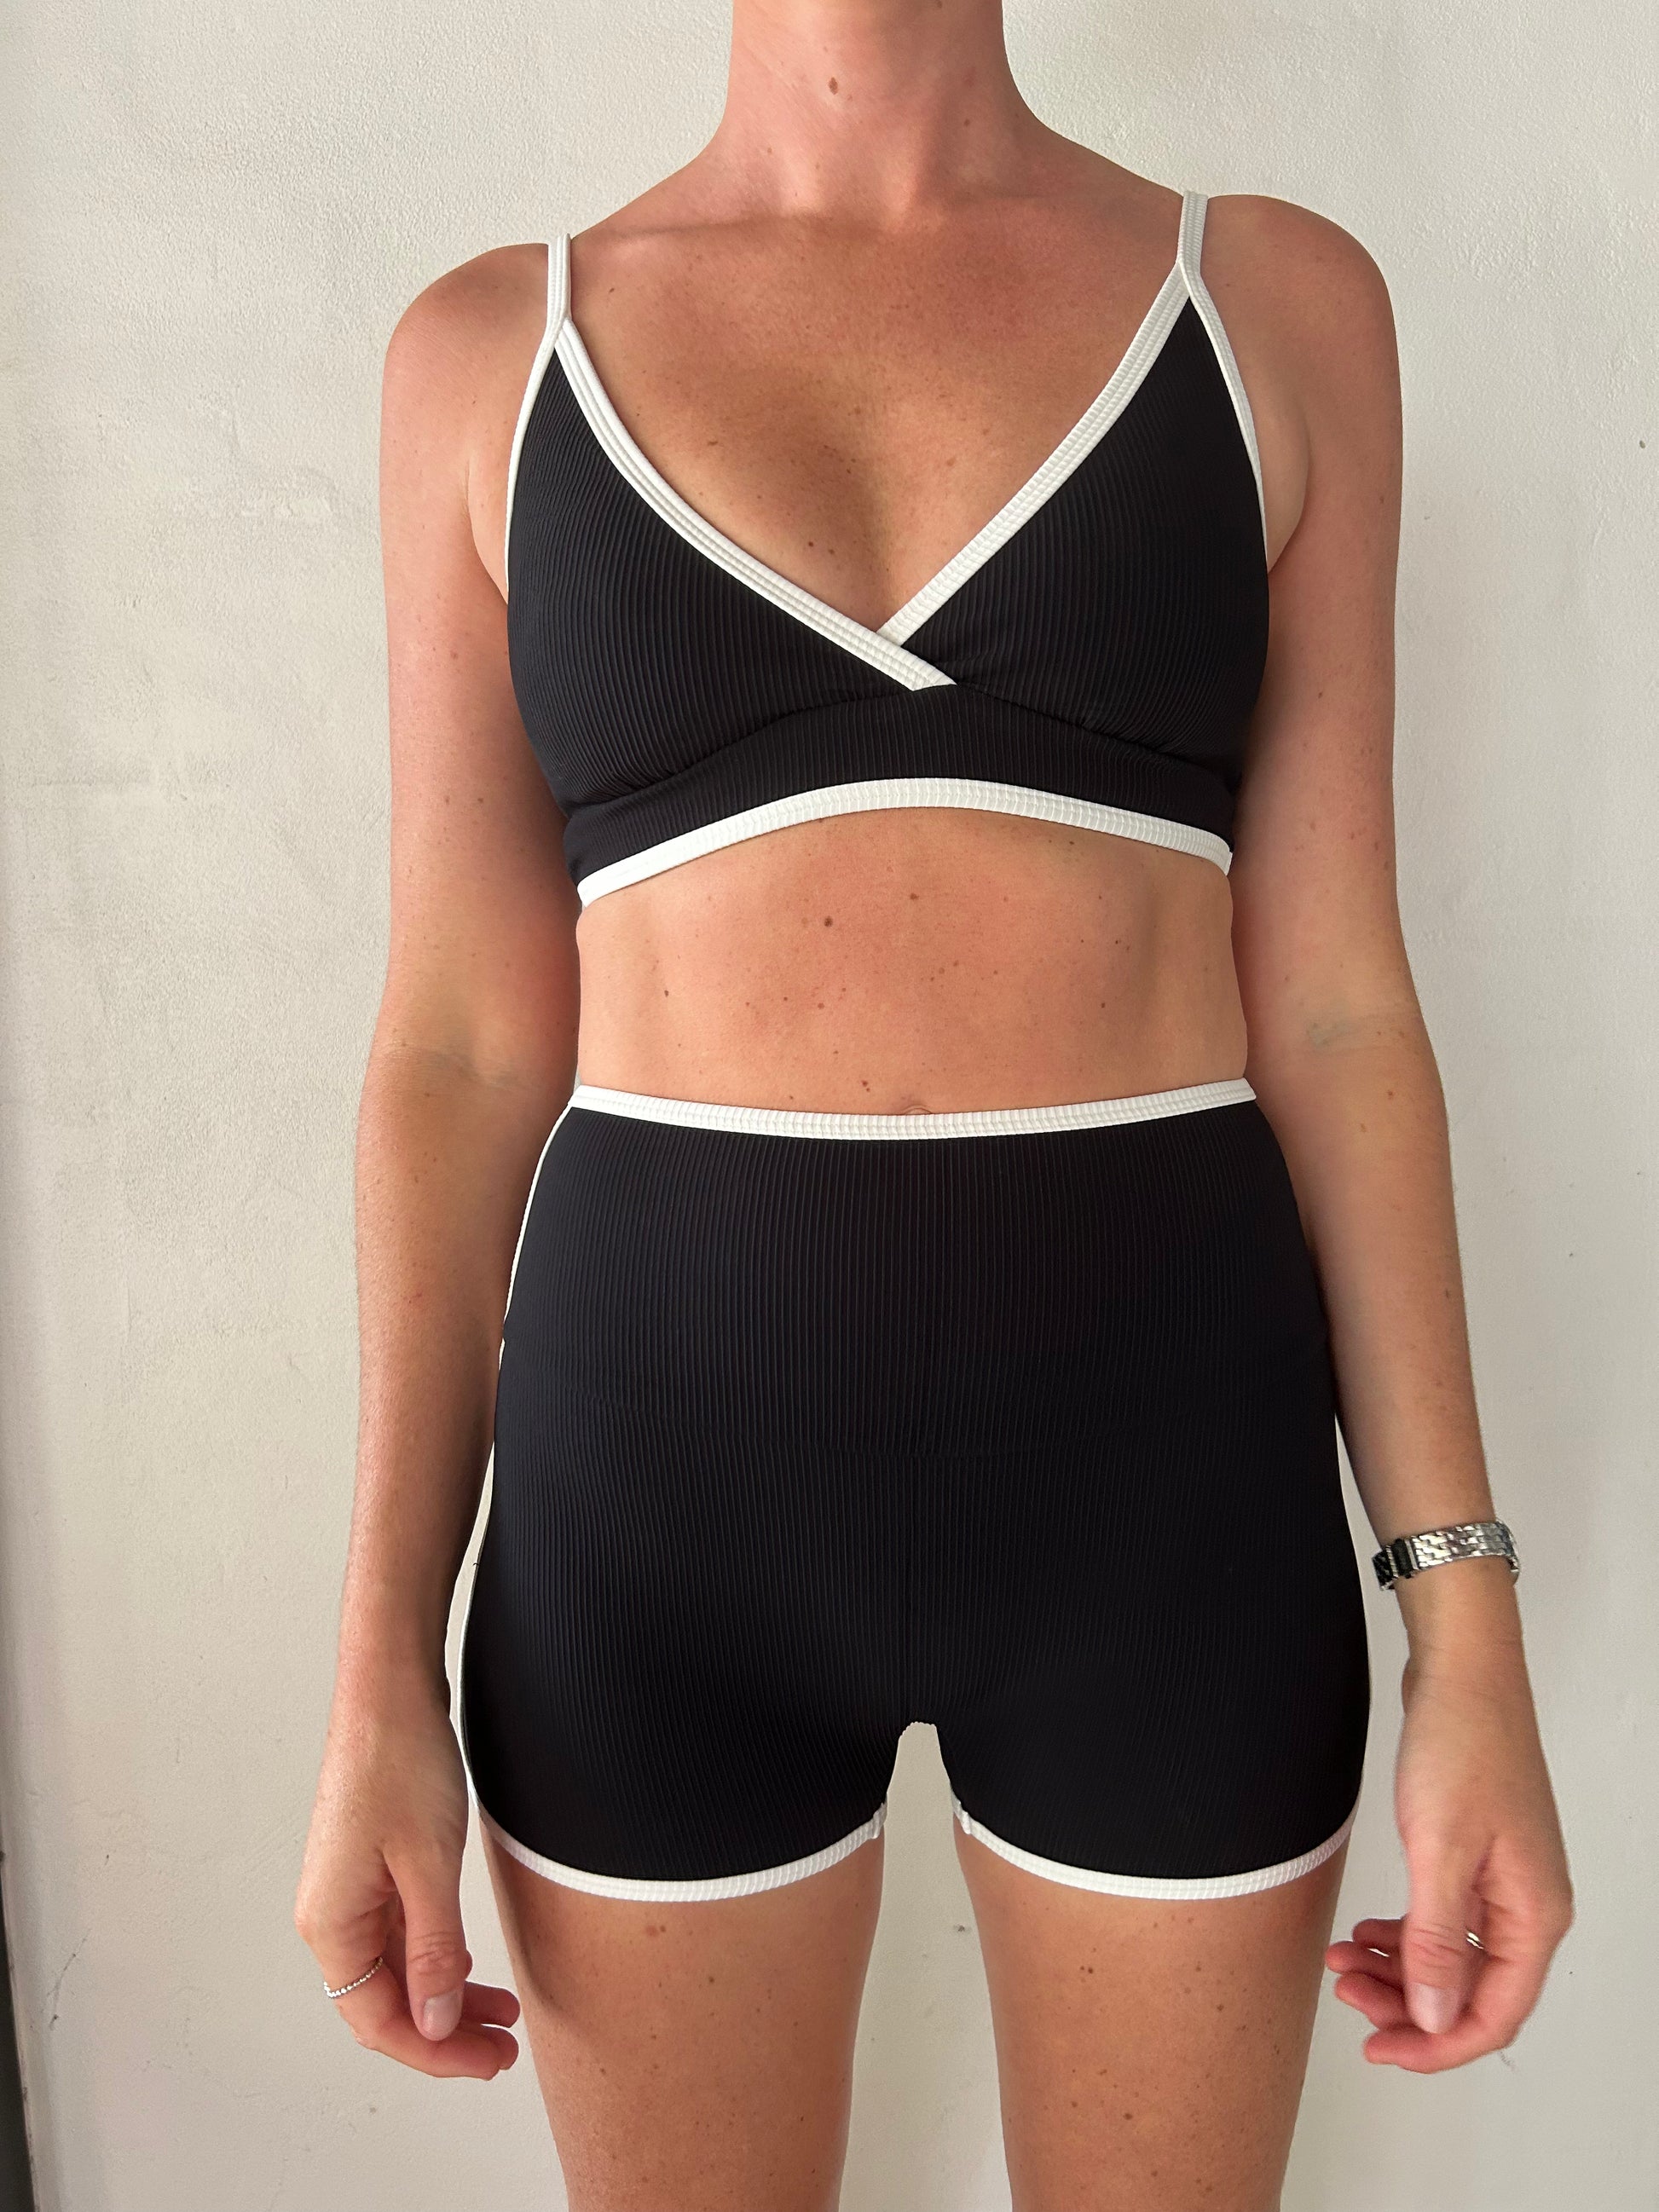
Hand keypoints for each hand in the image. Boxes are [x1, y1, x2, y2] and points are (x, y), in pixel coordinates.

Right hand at [295, 1683, 519, 2078]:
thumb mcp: (428, 1865)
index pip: (379, 2021)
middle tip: (504, 2047)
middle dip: (446, 2032)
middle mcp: (331, 1916)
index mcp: (332, 1924)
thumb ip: (433, 1949)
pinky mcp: (369, 1869)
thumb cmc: (400, 1763)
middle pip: (386, 2003)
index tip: (490, 2060)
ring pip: (397, 1970)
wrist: (388, 1690)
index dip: (437, 2051)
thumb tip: (434, 2022)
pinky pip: (400, 1935)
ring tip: (501, 2013)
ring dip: (446, 1997)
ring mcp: (349, 1892)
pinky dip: (438, 1958)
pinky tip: (469, 1967)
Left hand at [1325, 1642, 1571, 2070]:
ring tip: (1343, 1962)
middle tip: (1347, 1996)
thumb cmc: (1462, 1744)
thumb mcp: (1440, 1849)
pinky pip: (1441, 1922)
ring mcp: (1501, 1883)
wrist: (1462, 1672)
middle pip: (1470, 1994)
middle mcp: (1525, 1907)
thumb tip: (1434, 2015)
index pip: (1493, 2015)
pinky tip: (1367, 1932)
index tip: (1378, 2048)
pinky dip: (1403, 1935)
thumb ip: (1435, 1939)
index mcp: (1532, 1916)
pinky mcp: (1474, 1858)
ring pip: (1450, 1959)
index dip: (1435, 2044)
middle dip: (1405, 2006)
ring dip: (1397, 1971)